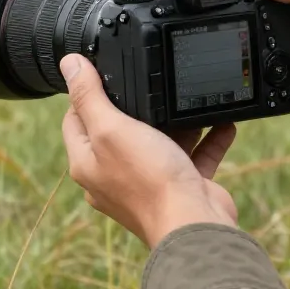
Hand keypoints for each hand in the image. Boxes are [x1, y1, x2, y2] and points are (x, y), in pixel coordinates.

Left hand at [59, 54, 238, 248]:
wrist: (194, 224)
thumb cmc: (149, 181)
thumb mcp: (112, 129)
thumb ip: (89, 96)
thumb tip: (69, 64)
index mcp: (87, 163)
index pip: (75, 119)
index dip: (84, 92)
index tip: (101, 71)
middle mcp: (113, 176)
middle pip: (117, 129)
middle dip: (134, 104)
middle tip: (146, 79)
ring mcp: (147, 182)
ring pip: (158, 141)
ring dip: (174, 121)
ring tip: (185, 95)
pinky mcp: (179, 186)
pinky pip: (192, 155)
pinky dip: (205, 138)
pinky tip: (221, 120)